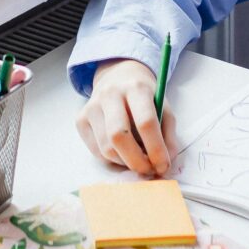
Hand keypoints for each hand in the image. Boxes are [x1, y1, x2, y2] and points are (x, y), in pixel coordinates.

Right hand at [75, 58, 175, 175]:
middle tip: (148, 171)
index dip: (156, 149)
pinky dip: (112, 160)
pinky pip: (96, 151)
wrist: (118, 78)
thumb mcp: (163, 107)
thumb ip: (168, 135)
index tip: (163, 166)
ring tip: (137, 159)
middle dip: (136, 161)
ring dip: (125, 162)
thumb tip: (164, 164)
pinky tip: (122, 152)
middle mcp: (110, 94)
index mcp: (136, 88)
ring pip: (106, 148)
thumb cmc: (145, 97)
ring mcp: (91, 106)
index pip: (145, 122)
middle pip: (119, 136)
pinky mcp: (80, 120)